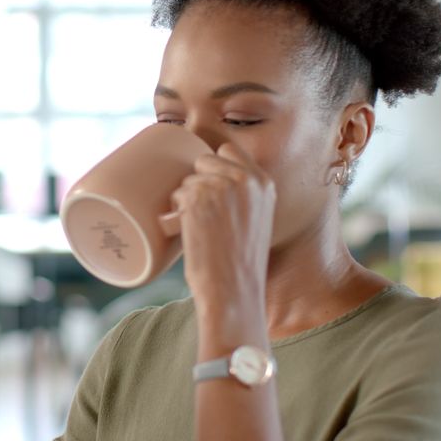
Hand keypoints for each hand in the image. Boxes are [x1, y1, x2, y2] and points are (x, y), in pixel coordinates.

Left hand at [170, 142, 275, 308]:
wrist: (233, 290)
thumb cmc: (240, 262)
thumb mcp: (255, 218)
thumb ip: (242, 194)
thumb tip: (208, 178)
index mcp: (263, 183)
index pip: (229, 150)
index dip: (214, 166)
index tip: (209, 185)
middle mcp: (245, 179)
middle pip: (205, 159)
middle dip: (198, 181)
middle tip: (203, 212)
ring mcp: (221, 186)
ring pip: (189, 178)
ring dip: (187, 198)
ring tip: (200, 227)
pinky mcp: (198, 199)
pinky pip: (177, 194)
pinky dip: (177, 211)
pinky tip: (189, 230)